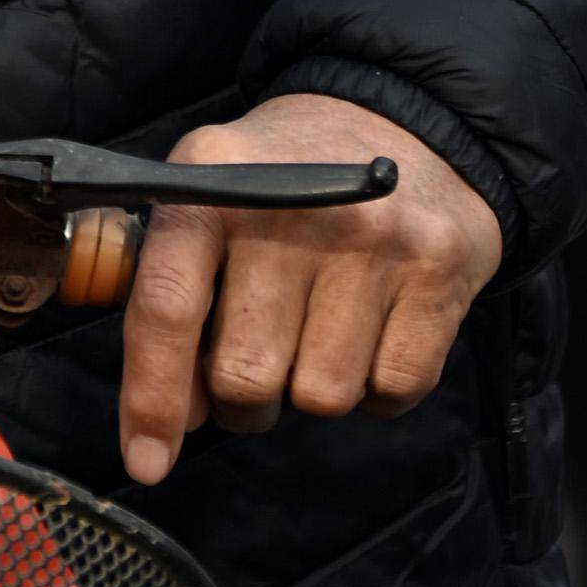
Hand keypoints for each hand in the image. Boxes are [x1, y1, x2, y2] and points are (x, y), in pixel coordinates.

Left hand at [115, 94, 502, 487]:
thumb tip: (168, 414)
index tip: (147, 463)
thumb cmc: (285, 183)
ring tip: (315, 334)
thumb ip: (171, 286)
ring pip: (321, 397)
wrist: (405, 123)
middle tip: (253, 368)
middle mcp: (288, 205)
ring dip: (310, 391)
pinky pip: (392, 391)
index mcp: (210, 180)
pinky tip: (369, 335)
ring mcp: (372, 239)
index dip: (151, 397)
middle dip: (240, 401)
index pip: (167, 305)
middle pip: (244, 374)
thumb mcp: (208, 191)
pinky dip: (376, 389)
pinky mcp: (439, 269)